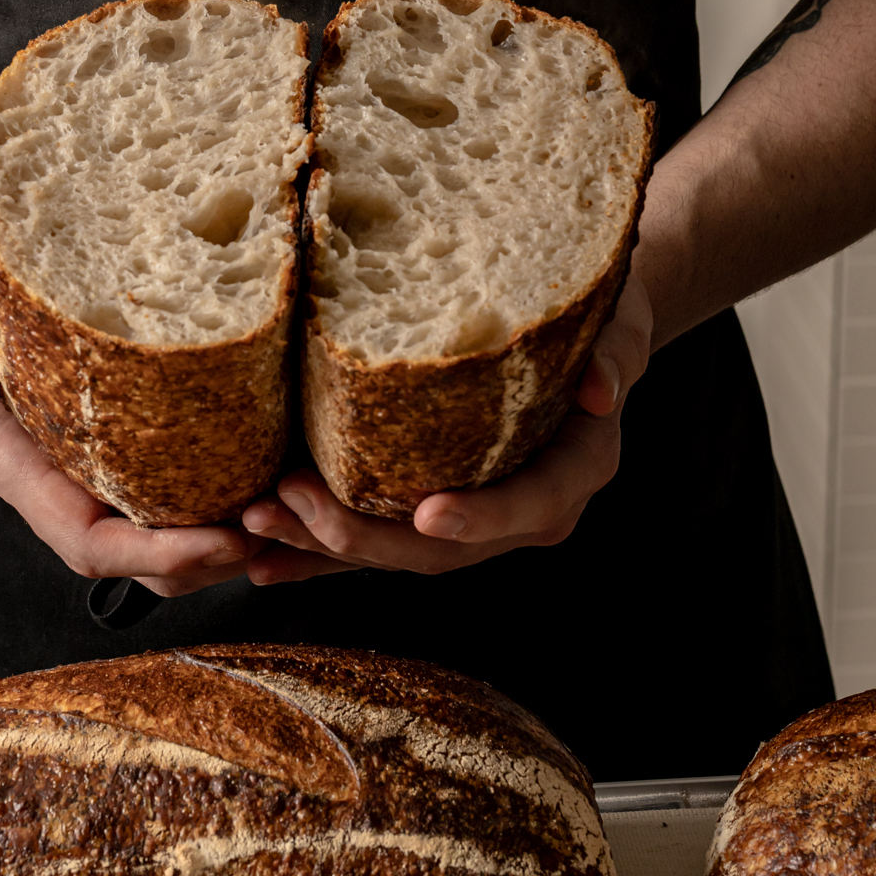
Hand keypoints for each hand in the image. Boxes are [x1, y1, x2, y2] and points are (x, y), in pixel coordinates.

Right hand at [0, 235, 262, 596]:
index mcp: (17, 466)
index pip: (90, 541)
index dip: (157, 553)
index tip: (223, 538)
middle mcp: (62, 471)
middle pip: (143, 554)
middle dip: (213, 556)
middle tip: (285, 524)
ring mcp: (93, 449)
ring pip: (168, 521)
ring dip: (230, 525)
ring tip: (295, 500)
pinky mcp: (123, 413)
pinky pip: (178, 465)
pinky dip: (226, 473)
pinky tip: (276, 446)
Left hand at [238, 275, 653, 584]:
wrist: (584, 333)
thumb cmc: (598, 316)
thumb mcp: (620, 321)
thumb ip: (614, 352)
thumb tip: (601, 389)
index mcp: (572, 472)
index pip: (528, 506)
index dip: (480, 516)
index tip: (427, 511)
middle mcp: (522, 511)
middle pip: (442, 548)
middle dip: (364, 537)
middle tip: (293, 502)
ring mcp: (475, 522)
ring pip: (397, 553)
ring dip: (322, 546)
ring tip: (255, 523)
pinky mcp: (432, 513)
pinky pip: (374, 542)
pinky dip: (318, 556)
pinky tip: (263, 559)